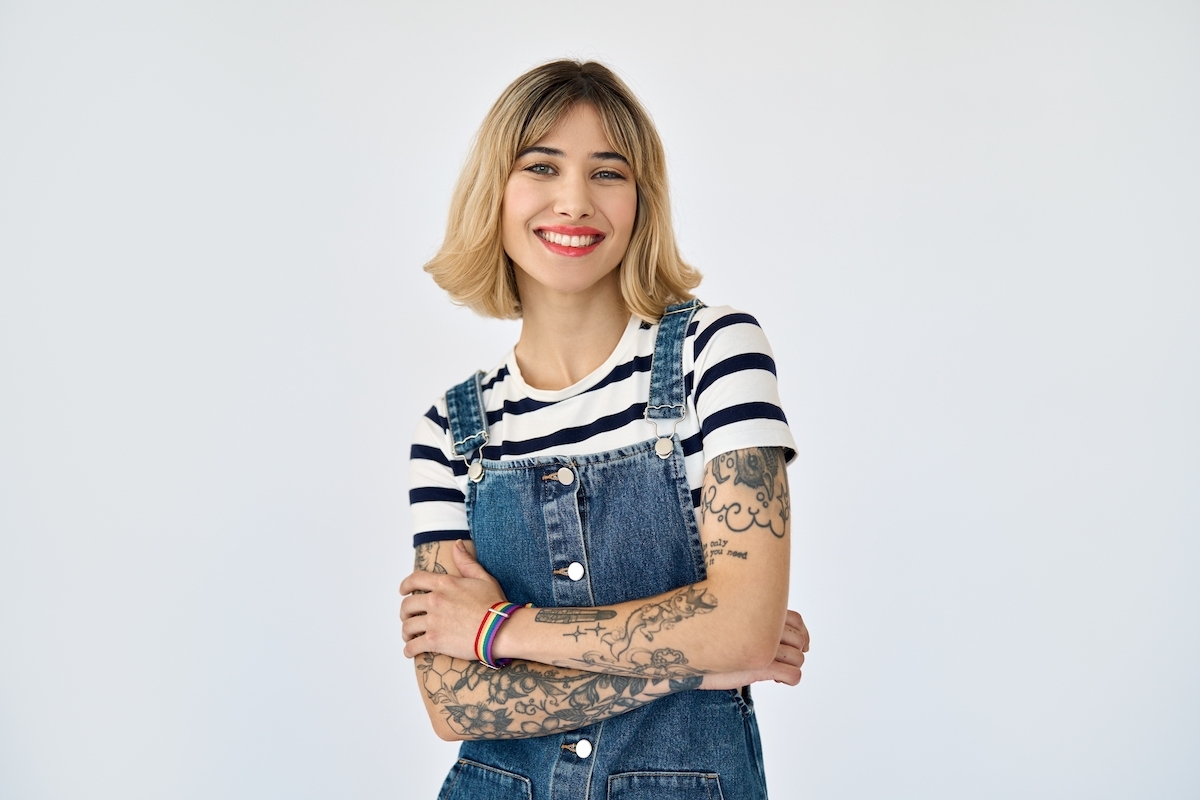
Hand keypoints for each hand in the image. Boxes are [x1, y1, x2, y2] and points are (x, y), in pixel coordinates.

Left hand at [399, 540, 507, 659]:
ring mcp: (433, 621)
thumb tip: (457, 544)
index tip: (403, 591)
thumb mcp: (483, 578)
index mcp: (444, 584)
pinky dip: (408, 650)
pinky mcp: (434, 641)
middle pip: (407, 605)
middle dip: (405, 612)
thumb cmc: (494, 604)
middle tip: (408, 617)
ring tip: (409, 636)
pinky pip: (412, 646)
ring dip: (406, 632)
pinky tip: (410, 651)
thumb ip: (466, 561)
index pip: (415, 579)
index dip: (405, 585)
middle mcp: (435, 600)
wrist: (499, 629)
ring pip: (407, 626)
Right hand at [700, 610, 808, 690]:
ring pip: (799, 658)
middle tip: (781, 659)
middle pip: (800, 639)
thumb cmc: (706, 637)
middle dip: (796, 651)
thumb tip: (773, 635)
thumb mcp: (731, 623)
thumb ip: (751, 623)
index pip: (797, 620)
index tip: (796, 644)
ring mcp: (762, 646)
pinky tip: (778, 679)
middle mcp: (764, 626)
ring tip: (777, 671)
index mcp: (760, 611)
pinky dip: (791, 679)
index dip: (802, 633)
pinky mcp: (760, 667)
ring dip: (793, 665)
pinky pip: (794, 675)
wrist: (683, 650)